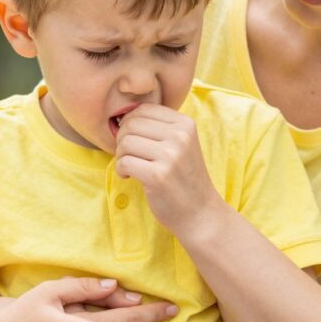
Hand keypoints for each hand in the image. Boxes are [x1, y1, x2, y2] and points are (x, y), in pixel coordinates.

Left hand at [114, 104, 221, 232]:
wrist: (200, 213)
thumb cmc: (184, 178)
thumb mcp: (181, 144)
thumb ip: (158, 127)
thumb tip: (121, 115)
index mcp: (185, 124)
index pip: (143, 109)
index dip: (129, 123)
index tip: (133, 140)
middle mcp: (180, 136)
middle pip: (131, 124)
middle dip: (122, 140)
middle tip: (129, 155)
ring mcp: (170, 155)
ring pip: (125, 142)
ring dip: (121, 156)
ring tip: (131, 167)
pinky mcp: (158, 175)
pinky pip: (124, 162)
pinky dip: (120, 170)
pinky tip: (130, 177)